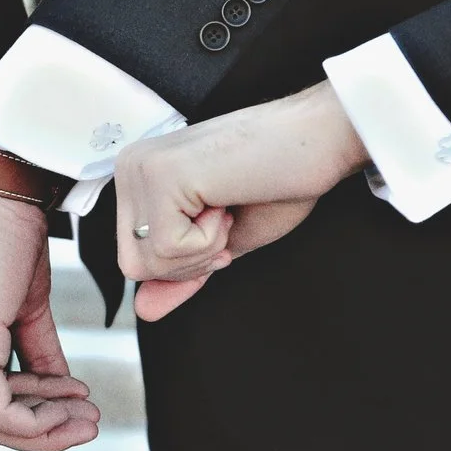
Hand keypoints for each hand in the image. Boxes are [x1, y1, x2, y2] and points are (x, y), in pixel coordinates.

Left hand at [0, 191, 98, 450]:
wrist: (2, 192)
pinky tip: (73, 396)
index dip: (28, 417)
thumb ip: (36, 355)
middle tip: (86, 421)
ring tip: (86, 412)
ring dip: (45, 425)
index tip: (72, 409)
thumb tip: (59, 390)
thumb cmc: (6, 235)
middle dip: (40, 429)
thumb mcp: (23, 307)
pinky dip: (38, 415)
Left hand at [113, 79, 366, 320]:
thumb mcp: (221, 243)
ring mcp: (141, 168)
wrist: (320, 140)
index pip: (135, 258)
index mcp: (139, 177)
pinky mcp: (161, 174)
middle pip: (133, 266)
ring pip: (147, 263)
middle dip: (189, 262)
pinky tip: (227, 198)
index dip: (185, 263)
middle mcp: (130, 167)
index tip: (221, 223)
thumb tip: (143, 310)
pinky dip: (211, 238)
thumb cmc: (281, 181)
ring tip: (226, 204)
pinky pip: (170, 248)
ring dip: (203, 249)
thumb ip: (180, 274)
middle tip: (225, 216)